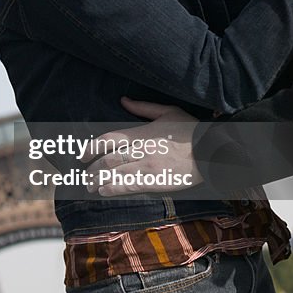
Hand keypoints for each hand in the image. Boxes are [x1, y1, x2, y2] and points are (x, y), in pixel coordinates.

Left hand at [87, 98, 201, 195]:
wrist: (210, 151)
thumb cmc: (190, 130)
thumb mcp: (168, 112)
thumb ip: (143, 107)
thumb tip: (123, 100)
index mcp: (142, 133)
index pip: (109, 140)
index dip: (92, 148)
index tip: (82, 155)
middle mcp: (142, 151)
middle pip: (108, 160)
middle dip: (92, 169)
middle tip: (85, 174)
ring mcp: (148, 167)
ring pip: (116, 175)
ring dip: (99, 181)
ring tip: (90, 186)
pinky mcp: (156, 182)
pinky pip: (130, 186)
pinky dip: (114, 189)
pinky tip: (104, 191)